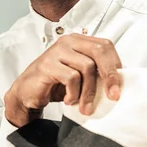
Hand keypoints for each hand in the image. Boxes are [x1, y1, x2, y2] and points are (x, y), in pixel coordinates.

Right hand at [5, 34, 121, 126]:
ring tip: (84, 106)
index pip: (105, 46)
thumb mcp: (80, 76)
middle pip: (99, 51)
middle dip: (110, 76)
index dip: (115, 65)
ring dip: (88, 91)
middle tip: (113, 97)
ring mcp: (57, 51)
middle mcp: (68, 41)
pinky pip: (71, 77)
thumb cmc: (55, 85)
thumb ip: (96, 72)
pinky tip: (69, 101)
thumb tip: (119, 81)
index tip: (118, 87)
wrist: (27, 94)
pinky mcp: (47, 64)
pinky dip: (73, 93)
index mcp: (79, 41)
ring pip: (87, 67)